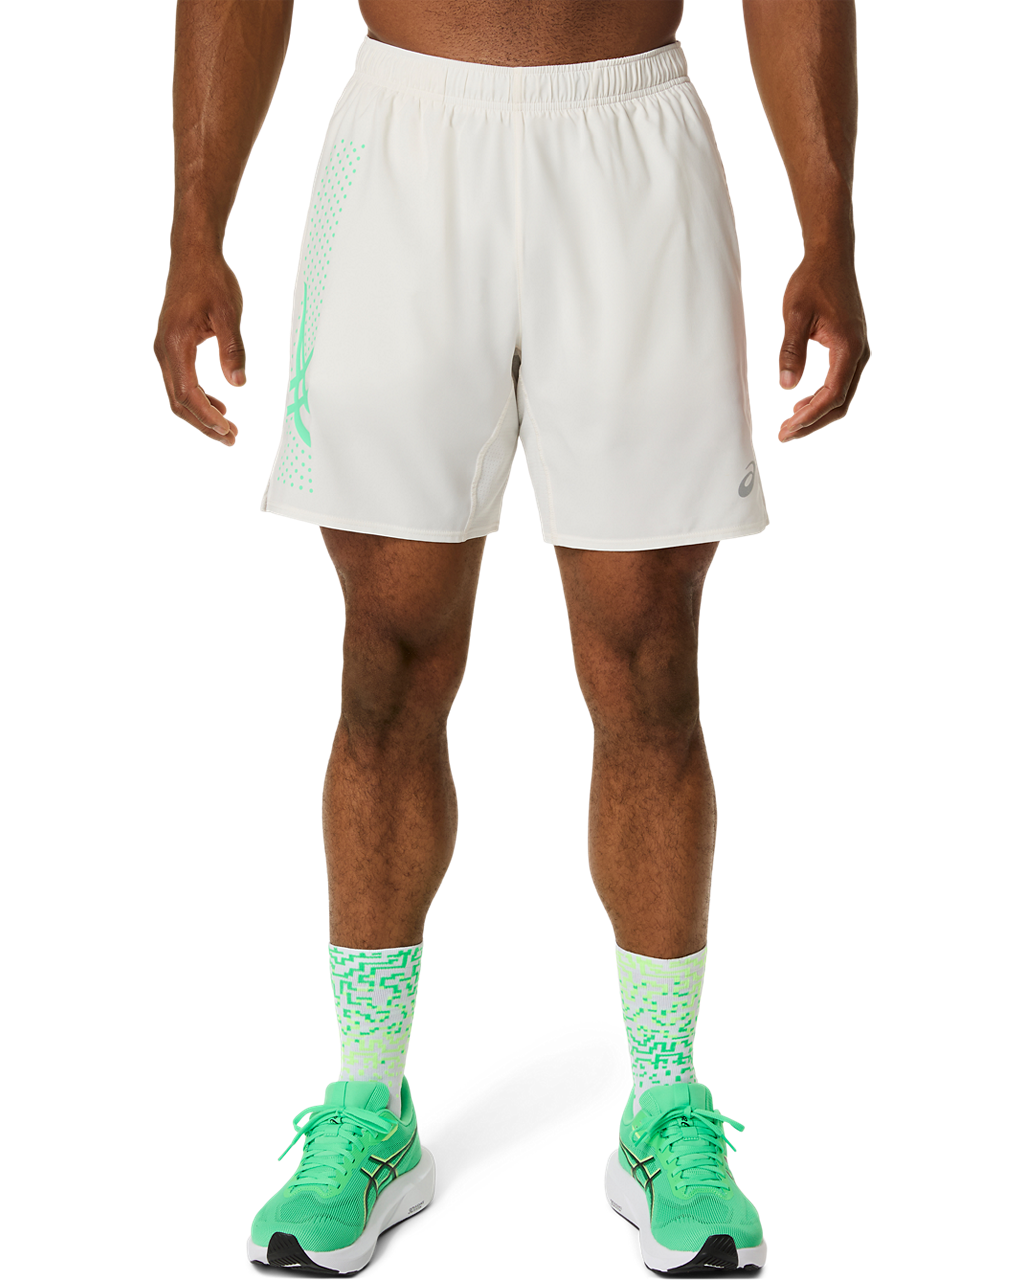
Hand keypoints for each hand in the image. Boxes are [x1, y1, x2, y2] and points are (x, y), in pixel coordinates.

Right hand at [154, 249, 245, 447]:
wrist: (193, 256)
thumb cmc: (211, 281)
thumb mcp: (229, 314)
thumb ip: (232, 350)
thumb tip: (238, 384)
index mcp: (176, 345)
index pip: (188, 394)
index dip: (208, 417)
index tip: (228, 430)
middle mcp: (163, 351)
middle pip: (179, 402)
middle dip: (204, 424)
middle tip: (231, 439)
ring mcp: (163, 349)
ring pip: (177, 395)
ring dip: (201, 414)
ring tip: (227, 429)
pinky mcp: (169, 346)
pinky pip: (179, 382)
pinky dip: (197, 398)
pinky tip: (218, 405)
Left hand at [777, 252, 870, 442]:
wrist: (831, 258)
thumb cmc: (813, 282)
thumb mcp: (795, 314)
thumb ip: (792, 350)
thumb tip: (787, 385)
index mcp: (848, 346)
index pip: (832, 395)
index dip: (809, 417)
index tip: (787, 429)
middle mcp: (859, 352)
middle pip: (841, 402)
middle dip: (813, 422)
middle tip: (785, 434)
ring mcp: (858, 351)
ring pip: (843, 395)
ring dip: (817, 413)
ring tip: (790, 423)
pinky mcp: (852, 348)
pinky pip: (842, 382)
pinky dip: (823, 398)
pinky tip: (801, 403)